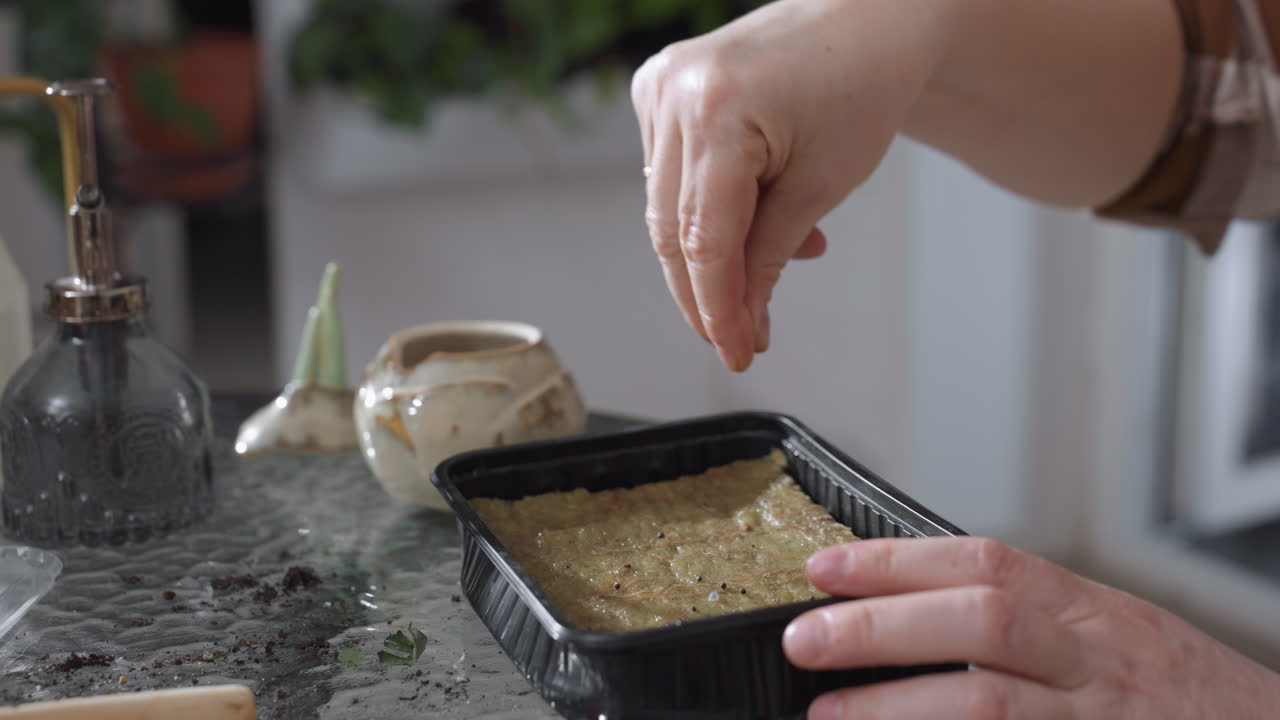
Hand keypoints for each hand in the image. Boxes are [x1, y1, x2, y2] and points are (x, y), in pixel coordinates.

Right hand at [629, 0, 952, 370]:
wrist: (866, 17)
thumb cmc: (860, 85)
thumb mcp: (822, 185)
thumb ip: (770, 256)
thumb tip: (740, 319)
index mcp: (718, 111)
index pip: (704, 240)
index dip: (718, 308)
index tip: (737, 351)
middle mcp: (675, 94)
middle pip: (672, 230)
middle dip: (706, 293)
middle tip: (739, 336)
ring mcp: (659, 86)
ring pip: (665, 207)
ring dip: (711, 254)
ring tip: (768, 264)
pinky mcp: (657, 88)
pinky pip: (668, 174)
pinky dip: (704, 210)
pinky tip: (753, 215)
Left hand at [783, 537, 1279, 718]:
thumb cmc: (1190, 699)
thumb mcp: (1118, 638)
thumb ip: (1033, 625)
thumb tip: (913, 613)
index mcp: (1095, 612)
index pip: (985, 563)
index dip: (896, 561)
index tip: (824, 567)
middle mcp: (1100, 661)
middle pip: (981, 622)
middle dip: (883, 626)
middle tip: (805, 638)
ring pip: (991, 705)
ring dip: (897, 707)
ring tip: (826, 714)